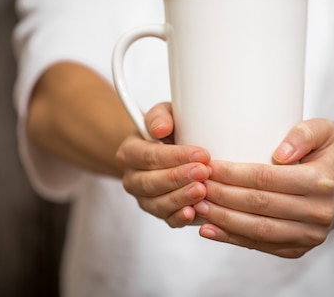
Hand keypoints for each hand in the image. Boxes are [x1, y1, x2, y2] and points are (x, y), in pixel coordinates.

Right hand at [116, 103, 210, 227]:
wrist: (170, 150)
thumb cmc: (171, 130)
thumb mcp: (166, 114)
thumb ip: (161, 116)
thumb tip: (161, 129)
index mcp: (130, 152)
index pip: (149, 156)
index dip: (175, 156)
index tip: (201, 153)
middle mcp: (132, 178)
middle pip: (151, 182)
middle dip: (178, 178)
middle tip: (203, 172)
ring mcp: (144, 198)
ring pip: (157, 203)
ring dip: (180, 198)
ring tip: (202, 191)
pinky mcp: (159, 212)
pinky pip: (166, 219)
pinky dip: (179, 217)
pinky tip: (193, 212)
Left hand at [193, 119, 333, 257]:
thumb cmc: (323, 155)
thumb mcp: (324, 132)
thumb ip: (304, 133)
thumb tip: (280, 154)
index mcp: (321, 181)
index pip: (267, 178)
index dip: (234, 174)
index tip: (209, 166)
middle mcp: (319, 213)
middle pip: (259, 205)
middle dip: (222, 195)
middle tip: (195, 185)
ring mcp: (309, 236)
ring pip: (257, 230)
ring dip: (222, 219)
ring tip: (196, 205)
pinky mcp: (297, 250)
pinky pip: (259, 246)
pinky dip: (231, 238)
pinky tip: (208, 229)